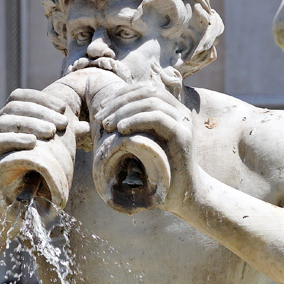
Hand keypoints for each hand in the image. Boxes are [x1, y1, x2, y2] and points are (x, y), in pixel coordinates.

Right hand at [0, 89, 81, 211]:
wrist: (1, 205)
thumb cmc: (28, 178)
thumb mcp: (46, 156)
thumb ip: (62, 140)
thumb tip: (84, 126)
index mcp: (9, 123)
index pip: (19, 98)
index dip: (40, 99)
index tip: (63, 108)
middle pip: (13, 107)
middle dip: (40, 112)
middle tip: (62, 123)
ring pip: (3, 122)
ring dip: (30, 123)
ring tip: (51, 132)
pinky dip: (13, 139)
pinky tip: (32, 142)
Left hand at [94, 79, 196, 213]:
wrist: (181, 195)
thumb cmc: (157, 173)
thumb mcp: (140, 145)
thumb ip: (131, 128)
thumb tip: (103, 115)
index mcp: (170, 110)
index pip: (145, 89)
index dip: (122, 94)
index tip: (102, 107)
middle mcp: (179, 113)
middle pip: (147, 91)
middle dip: (119, 101)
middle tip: (100, 118)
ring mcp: (183, 123)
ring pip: (152, 101)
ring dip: (124, 110)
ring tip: (107, 124)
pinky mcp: (183, 136)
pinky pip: (158, 118)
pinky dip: (136, 120)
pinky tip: (121, 129)